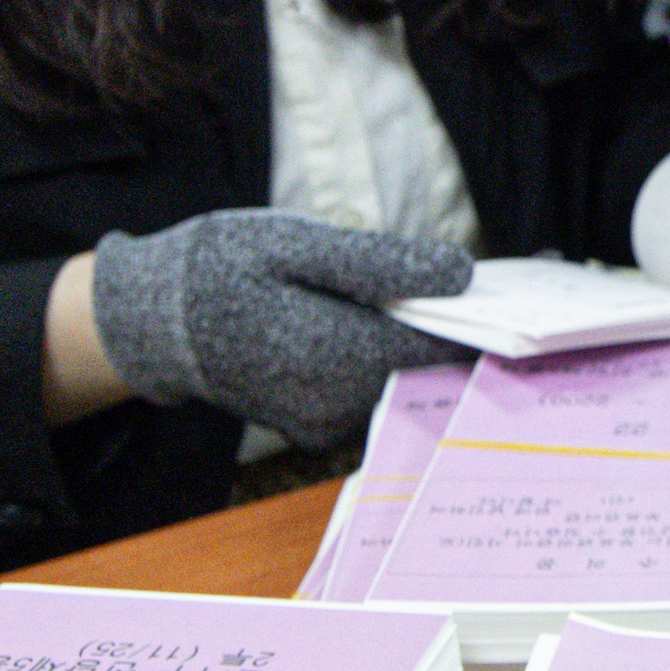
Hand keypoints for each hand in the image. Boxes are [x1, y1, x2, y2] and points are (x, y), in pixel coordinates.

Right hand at [86, 211, 472, 438]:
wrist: (154, 321)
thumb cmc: (223, 267)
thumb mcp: (297, 244)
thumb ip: (381, 261)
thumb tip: (460, 273)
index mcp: (339, 355)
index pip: (442, 348)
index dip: (483, 322)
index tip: (516, 296)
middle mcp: (336, 403)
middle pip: (427, 371)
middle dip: (457, 333)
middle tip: (485, 290)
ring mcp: (324, 423)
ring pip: (401, 384)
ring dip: (422, 347)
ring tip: (437, 301)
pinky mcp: (315, 426)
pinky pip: (371, 393)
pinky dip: (388, 362)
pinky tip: (391, 325)